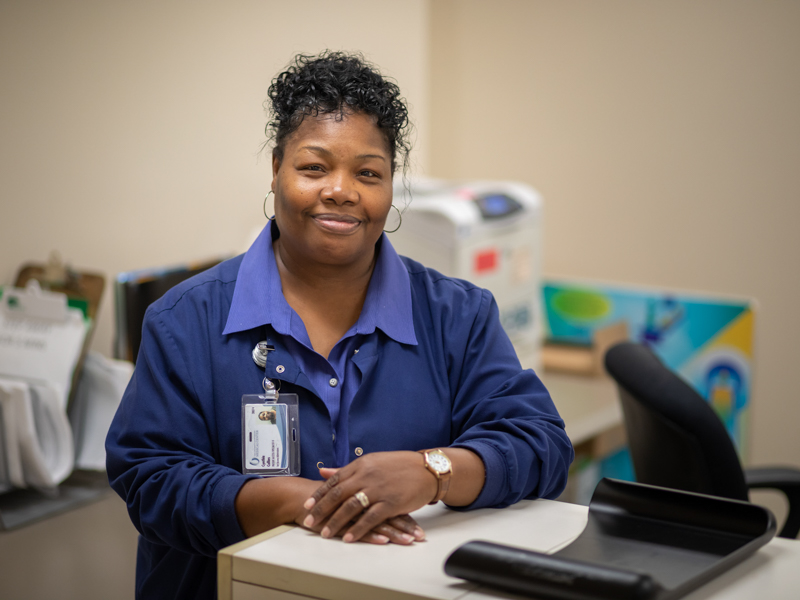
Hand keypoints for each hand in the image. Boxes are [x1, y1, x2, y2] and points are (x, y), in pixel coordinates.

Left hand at [302, 451, 435, 542]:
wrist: (427, 470)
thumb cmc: (400, 466)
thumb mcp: (372, 462)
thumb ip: (347, 469)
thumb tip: (323, 472)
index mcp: (362, 464)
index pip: (334, 480)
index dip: (319, 494)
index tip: (307, 505)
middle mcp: (367, 476)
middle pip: (338, 494)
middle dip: (321, 510)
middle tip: (309, 522)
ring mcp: (378, 490)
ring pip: (351, 507)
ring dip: (336, 522)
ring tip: (325, 533)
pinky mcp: (390, 503)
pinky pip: (370, 518)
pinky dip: (358, 529)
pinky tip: (348, 538)